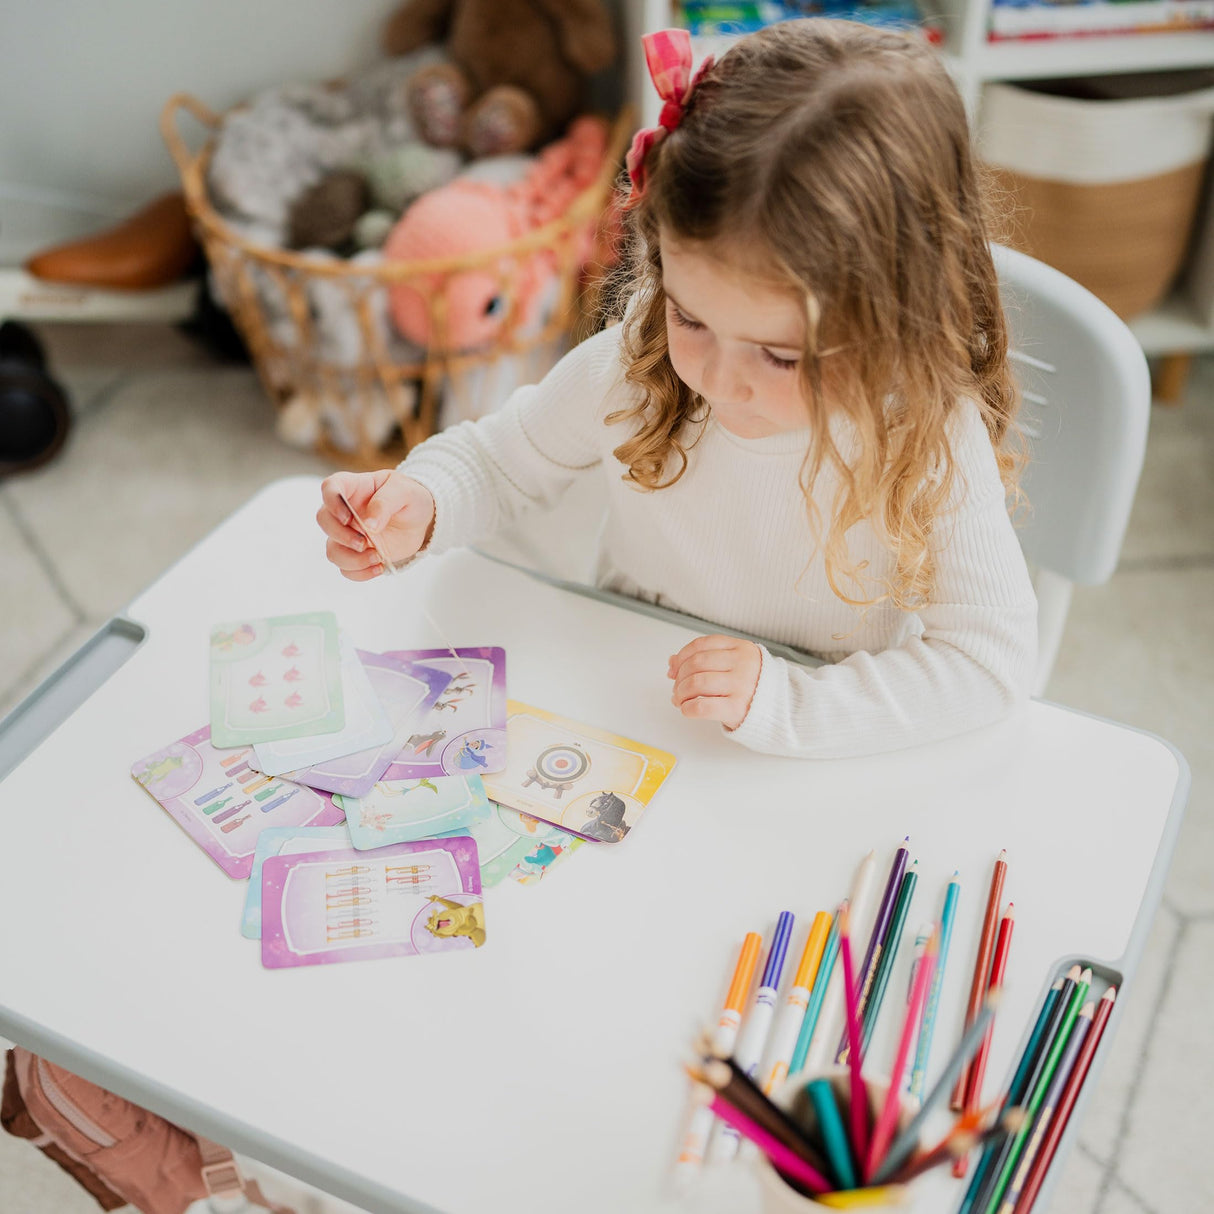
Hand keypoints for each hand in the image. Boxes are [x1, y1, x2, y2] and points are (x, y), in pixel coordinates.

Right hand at [317, 470, 434, 580]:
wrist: (421, 520)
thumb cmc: (409, 498)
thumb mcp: (404, 492)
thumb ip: (385, 503)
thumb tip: (369, 525)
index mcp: (354, 487)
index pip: (330, 488)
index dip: (332, 502)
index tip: (348, 517)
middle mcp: (345, 511)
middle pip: (324, 521)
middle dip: (341, 536)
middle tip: (364, 543)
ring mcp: (348, 534)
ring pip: (332, 550)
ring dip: (352, 559)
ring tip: (377, 557)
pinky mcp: (356, 554)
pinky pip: (346, 569)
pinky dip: (360, 573)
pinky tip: (379, 567)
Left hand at [667, 635, 761, 730]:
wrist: (780, 709)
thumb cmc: (754, 686)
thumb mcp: (735, 663)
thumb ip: (707, 658)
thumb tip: (673, 661)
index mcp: (741, 648)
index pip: (701, 645)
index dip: (681, 656)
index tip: (673, 668)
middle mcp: (742, 664)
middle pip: (696, 663)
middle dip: (679, 677)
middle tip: (677, 688)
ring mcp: (741, 685)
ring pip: (696, 683)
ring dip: (680, 693)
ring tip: (680, 700)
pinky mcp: (737, 708)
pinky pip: (702, 707)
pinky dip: (688, 708)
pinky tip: (687, 709)